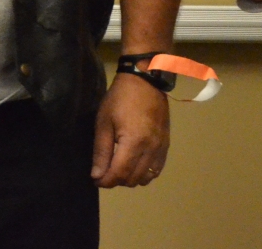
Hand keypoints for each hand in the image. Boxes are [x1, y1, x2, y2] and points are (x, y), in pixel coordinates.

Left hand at [91, 71, 170, 186]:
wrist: (145, 80)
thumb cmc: (120, 98)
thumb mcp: (104, 123)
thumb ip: (101, 152)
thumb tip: (97, 176)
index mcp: (134, 142)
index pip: (119, 174)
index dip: (105, 181)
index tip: (96, 179)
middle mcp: (151, 148)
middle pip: (133, 179)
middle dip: (116, 180)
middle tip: (105, 171)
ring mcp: (161, 147)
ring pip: (146, 178)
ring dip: (131, 178)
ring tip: (120, 167)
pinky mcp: (166, 144)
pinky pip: (157, 169)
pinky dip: (145, 173)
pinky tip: (135, 164)